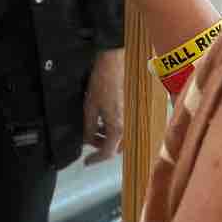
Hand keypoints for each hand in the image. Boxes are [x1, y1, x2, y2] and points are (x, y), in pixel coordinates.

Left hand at [82, 47, 125, 163]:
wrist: (117, 60)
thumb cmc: (103, 80)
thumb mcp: (89, 107)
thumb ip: (88, 128)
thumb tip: (87, 141)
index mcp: (118, 127)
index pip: (107, 153)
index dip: (95, 159)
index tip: (86, 162)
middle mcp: (129, 125)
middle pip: (116, 147)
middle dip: (102, 147)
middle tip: (89, 141)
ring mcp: (133, 116)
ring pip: (122, 137)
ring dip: (109, 137)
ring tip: (96, 128)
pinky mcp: (134, 109)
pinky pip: (126, 126)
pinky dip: (115, 127)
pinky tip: (105, 118)